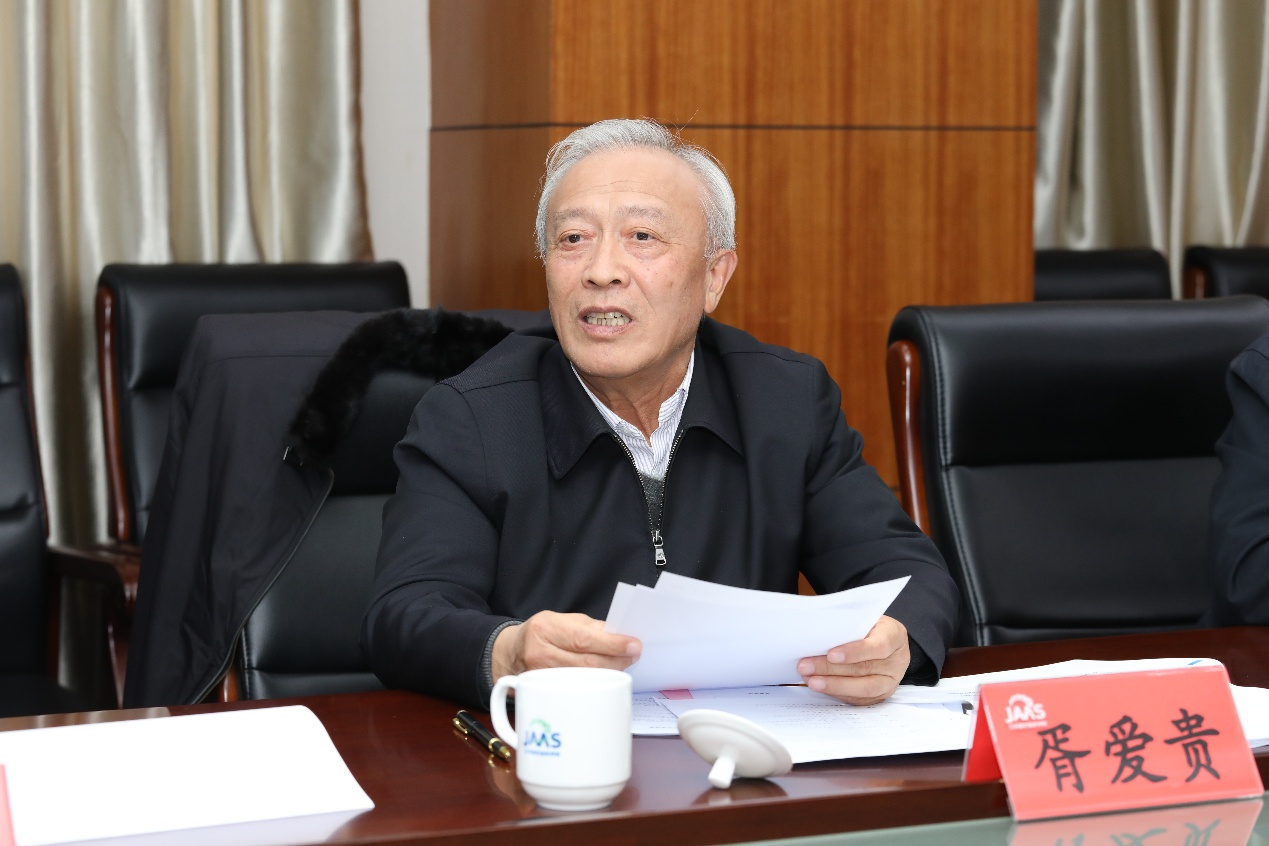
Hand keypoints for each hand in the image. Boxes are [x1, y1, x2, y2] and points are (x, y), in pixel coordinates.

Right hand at [491, 611, 640, 681]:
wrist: (509, 653)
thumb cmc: (540, 633)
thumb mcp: (561, 620)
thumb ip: (590, 627)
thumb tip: (619, 636)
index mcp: (546, 628)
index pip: (584, 639)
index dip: (612, 644)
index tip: (634, 645)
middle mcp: (540, 652)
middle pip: (586, 663)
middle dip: (616, 660)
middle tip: (633, 656)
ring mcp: (540, 676)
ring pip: (583, 679)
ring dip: (608, 672)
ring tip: (622, 664)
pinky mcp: (542, 693)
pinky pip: (574, 689)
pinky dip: (594, 683)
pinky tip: (604, 678)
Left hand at [796, 615, 909, 704]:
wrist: (887, 641)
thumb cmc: (871, 627)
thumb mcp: (865, 618)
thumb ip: (848, 626)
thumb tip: (818, 635)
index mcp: (894, 636)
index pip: (878, 646)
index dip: (855, 652)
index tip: (831, 654)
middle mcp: (896, 661)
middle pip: (863, 669)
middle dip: (831, 669)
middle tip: (806, 667)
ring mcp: (890, 680)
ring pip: (862, 688)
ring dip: (832, 685)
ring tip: (810, 680)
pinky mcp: (880, 695)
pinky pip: (859, 698)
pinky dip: (837, 692)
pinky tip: (820, 686)